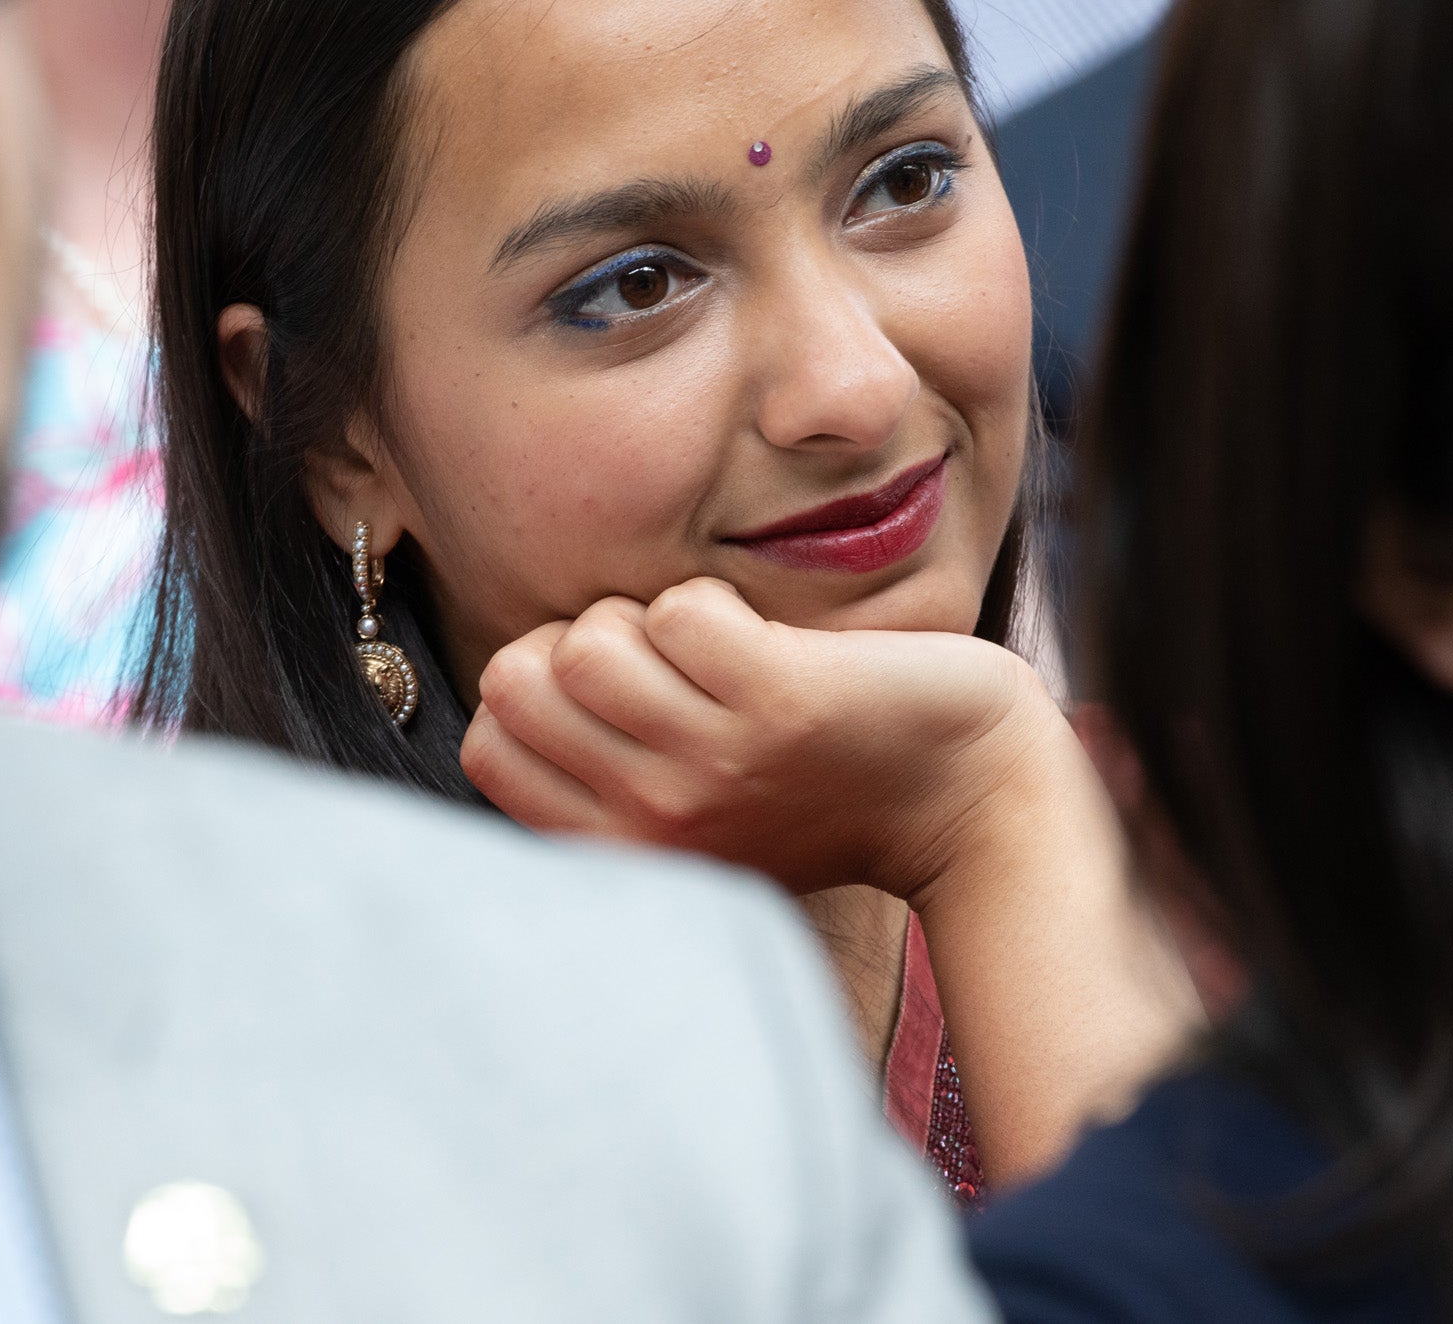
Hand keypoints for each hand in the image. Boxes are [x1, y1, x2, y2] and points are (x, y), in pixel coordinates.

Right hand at [461, 576, 1073, 901]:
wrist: (967, 796)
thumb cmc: (820, 789)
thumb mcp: (691, 815)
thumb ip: (599, 774)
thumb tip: (509, 684)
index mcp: (622, 850)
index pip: (486, 745)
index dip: (533, 688)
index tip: (608, 693)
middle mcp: (654, 820)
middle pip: (516, 682)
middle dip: (576, 640)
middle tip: (660, 664)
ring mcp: (713, 766)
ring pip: (588, 642)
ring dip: (648, 617)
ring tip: (716, 652)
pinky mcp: (777, 704)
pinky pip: (677, 609)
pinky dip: (713, 600)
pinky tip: (763, 641)